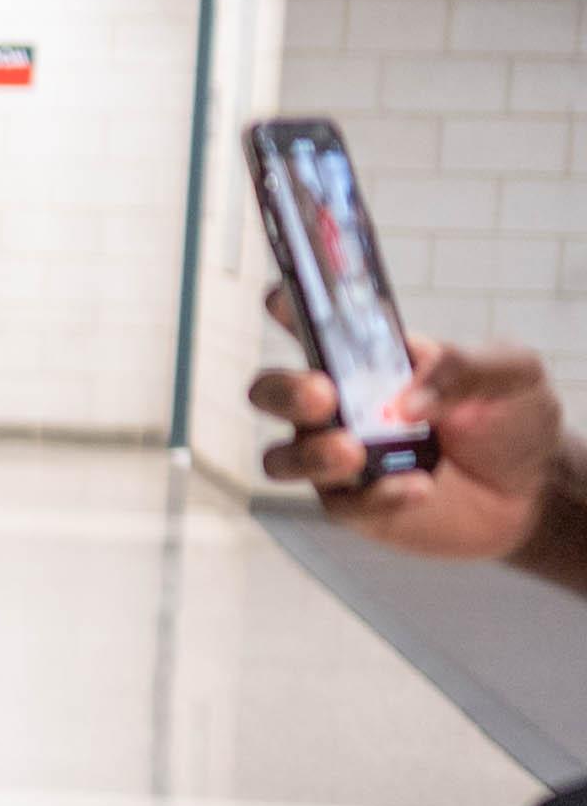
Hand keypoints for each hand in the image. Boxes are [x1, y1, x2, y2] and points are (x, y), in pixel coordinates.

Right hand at [249, 310, 561, 561]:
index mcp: (368, 358)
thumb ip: (463, 368)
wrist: (536, 490)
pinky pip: (340, 504)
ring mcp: (341, 457)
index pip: (310, 324)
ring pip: (281, 458)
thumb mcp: (512, 373)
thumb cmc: (512, 418)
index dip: (287, 306)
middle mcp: (340, 405)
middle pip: (270, 392)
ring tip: (354, 452)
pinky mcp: (356, 506)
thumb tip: (408, 400)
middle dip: (284, 390)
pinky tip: (418, 487)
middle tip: (322, 394)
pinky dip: (375, 496)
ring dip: (310, 453)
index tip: (285, 299)